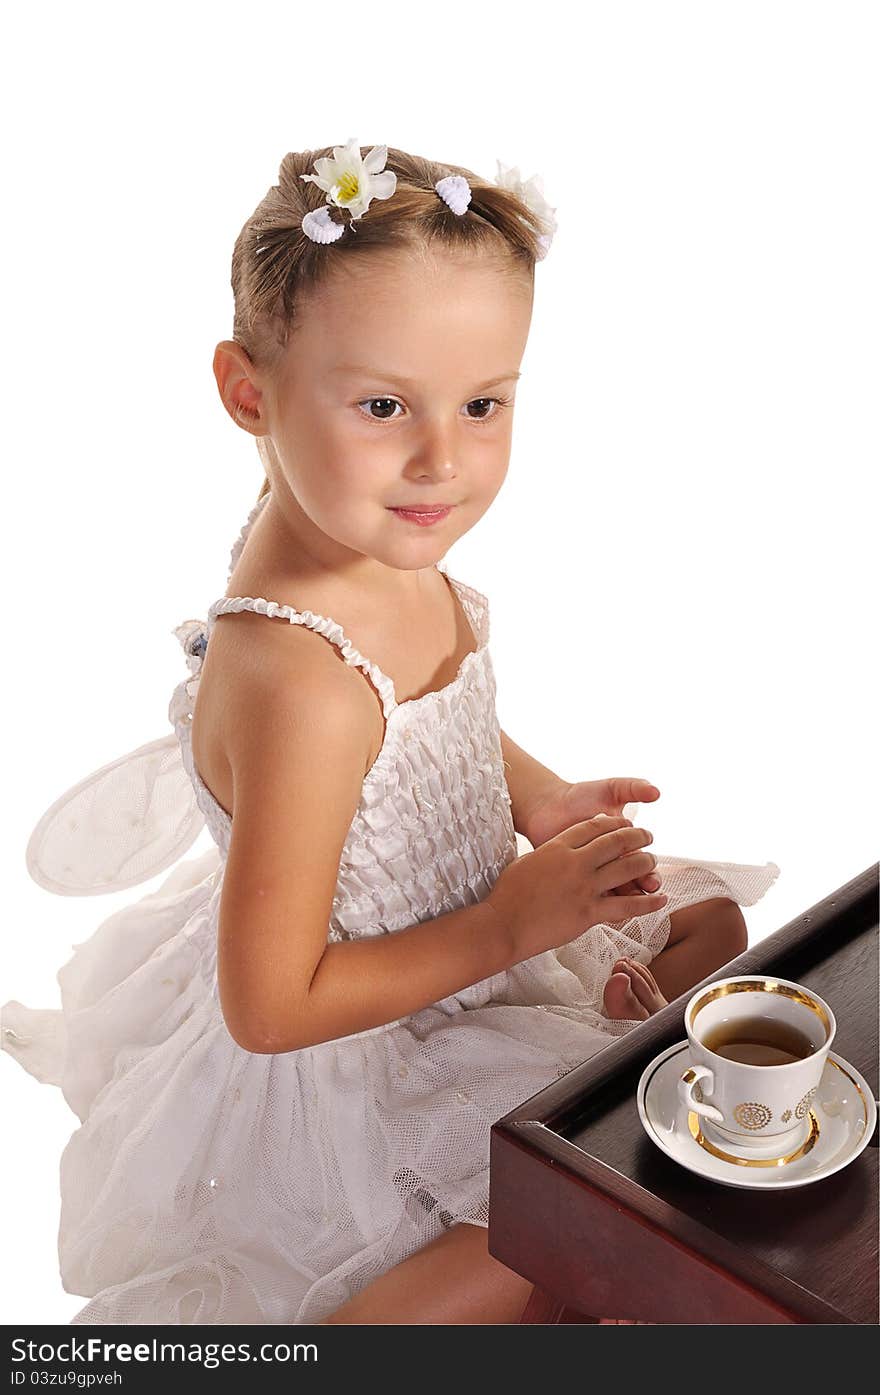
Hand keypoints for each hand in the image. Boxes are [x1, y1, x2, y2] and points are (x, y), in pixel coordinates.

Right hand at [486, 814, 666, 959]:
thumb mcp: (526, 862)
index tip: (624, 823)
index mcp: (557, 847)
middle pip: (615, 842)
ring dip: (645, 862)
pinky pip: (627, 906)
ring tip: (654, 861)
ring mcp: (584, 888)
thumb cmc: (507, 896)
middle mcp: (574, 863)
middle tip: (647, 835)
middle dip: (636, 836)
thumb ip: (548, 855)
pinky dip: (647, 902)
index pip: (593, 827)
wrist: (502, 925)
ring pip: (626, 868)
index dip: (613, 823)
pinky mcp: (589, 913)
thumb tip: (558, 854)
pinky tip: (661, 898)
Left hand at [525, 778, 662, 897]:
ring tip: (624, 900)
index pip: (643, 865)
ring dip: (620, 898)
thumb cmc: (580, 796)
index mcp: (624, 845)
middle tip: (644, 889)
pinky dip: (594, 900)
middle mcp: (610, 862)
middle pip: (631, 883)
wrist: (546, 804)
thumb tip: (656, 792)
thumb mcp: (609, 789)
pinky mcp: (572, 879)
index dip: (650, 873)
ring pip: (611, 893)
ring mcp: (591, 873)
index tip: (652, 876)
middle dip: (640, 887)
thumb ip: (634, 788)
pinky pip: (586, 896)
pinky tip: (597, 905)